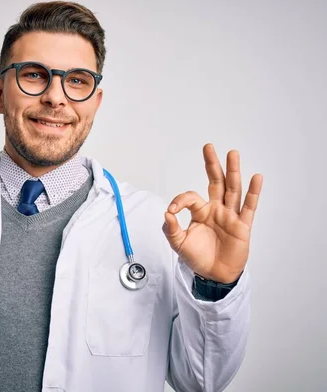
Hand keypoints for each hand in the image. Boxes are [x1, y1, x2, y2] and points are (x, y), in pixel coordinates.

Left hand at [162, 143, 262, 283]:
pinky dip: (253, 192)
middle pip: (216, 182)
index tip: (172, 210)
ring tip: (233, 154)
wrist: (213, 274)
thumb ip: (170, 228)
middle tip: (209, 147)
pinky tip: (256, 177)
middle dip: (212, 164)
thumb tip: (166, 213)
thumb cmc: (197, 257)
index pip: (190, 197)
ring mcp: (230, 216)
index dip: (180, 200)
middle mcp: (216, 209)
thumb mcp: (178, 243)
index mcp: (200, 211)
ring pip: (232, 189)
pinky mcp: (242, 226)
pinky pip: (249, 207)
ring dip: (233, 171)